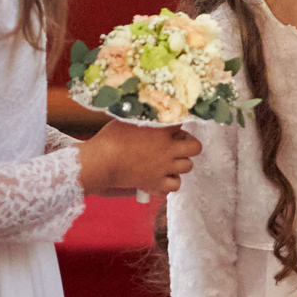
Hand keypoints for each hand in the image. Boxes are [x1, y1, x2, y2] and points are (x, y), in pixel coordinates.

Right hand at [78, 121, 201, 196]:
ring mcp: (163, 168)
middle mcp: (168, 150)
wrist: (101, 162)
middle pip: (195, 147)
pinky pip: (174, 186)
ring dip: (180, 163)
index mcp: (162, 131)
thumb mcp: (128, 119)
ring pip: (188, 166)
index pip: (183, 123)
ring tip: (168, 160)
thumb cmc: (110, 138)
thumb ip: (145, 117)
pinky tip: (161, 177)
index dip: (176, 125)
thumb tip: (151, 111)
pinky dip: (170, 182)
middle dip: (189, 144)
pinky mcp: (156, 184)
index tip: (169, 126)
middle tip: (177, 144)